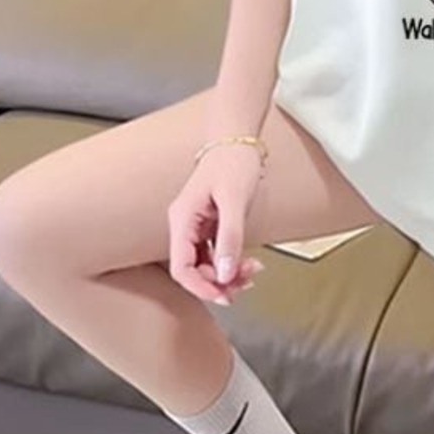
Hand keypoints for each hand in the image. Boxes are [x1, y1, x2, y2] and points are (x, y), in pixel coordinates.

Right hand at [167, 151, 266, 305]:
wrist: (238, 139)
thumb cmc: (234, 162)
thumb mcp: (235, 200)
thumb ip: (230, 238)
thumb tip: (224, 274)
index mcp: (182, 219)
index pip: (181, 267)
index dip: (200, 286)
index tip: (224, 295)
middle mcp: (184, 225)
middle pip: (194, 269)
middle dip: (219, 280)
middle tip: (247, 282)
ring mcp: (196, 226)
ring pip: (206, 263)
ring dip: (227, 273)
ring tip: (253, 271)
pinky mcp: (209, 225)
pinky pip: (215, 252)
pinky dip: (231, 261)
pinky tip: (249, 263)